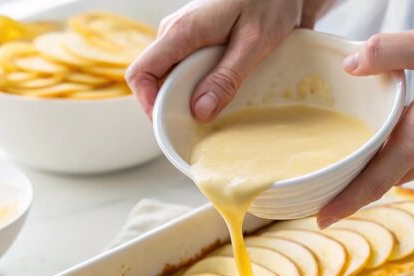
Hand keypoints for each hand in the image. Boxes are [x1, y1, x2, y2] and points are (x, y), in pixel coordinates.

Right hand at [127, 0, 334, 121]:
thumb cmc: (272, 1)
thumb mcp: (254, 43)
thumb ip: (226, 78)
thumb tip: (199, 112)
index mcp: (182, 31)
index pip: (141, 73)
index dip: (148, 104)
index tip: (171, 124)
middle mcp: (176, 33)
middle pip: (156, 80)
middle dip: (173, 107)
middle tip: (202, 126)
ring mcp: (185, 36)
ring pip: (173, 77)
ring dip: (190, 97)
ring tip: (218, 110)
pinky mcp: (199, 40)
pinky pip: (189, 70)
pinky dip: (201, 86)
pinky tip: (225, 93)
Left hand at [317, 14, 413, 226]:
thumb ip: (385, 53)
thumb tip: (350, 67)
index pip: (375, 181)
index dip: (346, 203)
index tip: (320, 220)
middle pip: (386, 178)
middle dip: (357, 181)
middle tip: (326, 181)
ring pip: (406, 169)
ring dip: (385, 163)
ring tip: (360, 150)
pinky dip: (410, 152)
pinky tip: (406, 129)